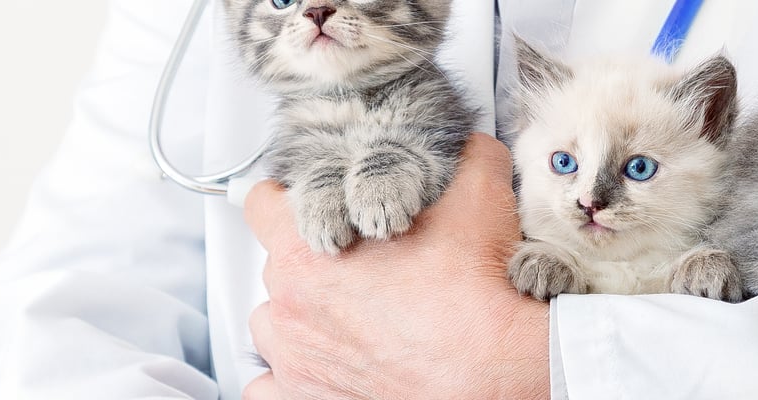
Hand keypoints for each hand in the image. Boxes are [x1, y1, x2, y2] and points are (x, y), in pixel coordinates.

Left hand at [243, 134, 549, 398]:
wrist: (494, 372)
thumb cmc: (477, 297)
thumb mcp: (480, 194)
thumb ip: (464, 155)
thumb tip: (465, 145)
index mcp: (309, 250)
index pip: (262, 204)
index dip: (295, 199)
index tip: (321, 206)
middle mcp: (291, 307)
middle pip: (275, 266)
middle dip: (312, 261)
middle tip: (362, 265)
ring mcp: (295, 360)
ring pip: (274, 327)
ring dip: (303, 319)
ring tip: (350, 317)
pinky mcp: (307, 399)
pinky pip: (273, 386)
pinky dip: (298, 376)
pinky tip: (334, 363)